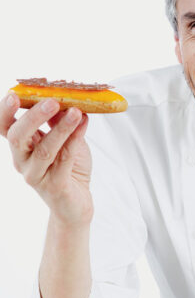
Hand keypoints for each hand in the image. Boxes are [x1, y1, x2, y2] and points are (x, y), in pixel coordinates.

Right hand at [0, 92, 92, 226]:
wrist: (77, 203)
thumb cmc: (69, 169)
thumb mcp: (65, 140)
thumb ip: (59, 122)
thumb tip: (63, 99)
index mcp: (21, 147)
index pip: (5, 127)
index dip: (5, 111)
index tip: (14, 94)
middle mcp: (23, 161)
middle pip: (17, 137)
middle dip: (33, 117)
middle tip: (51, 101)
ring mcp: (37, 175)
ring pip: (44, 149)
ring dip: (61, 128)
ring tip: (76, 112)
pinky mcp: (55, 186)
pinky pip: (64, 160)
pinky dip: (74, 141)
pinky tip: (83, 126)